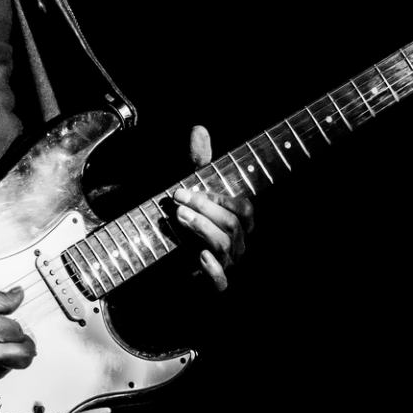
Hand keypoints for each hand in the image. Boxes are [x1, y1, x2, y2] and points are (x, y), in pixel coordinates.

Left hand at [171, 125, 255, 292]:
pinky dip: (212, 270)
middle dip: (204, 209)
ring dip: (201, 228)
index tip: (188, 188)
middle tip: (176, 200)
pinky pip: (222, 282)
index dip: (219, 198)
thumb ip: (198, 162)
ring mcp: (228, 264)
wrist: (168, 262)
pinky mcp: (214, 283)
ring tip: (178, 216)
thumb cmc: (188, 221)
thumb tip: (199, 129)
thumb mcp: (192, 190)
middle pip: (233, 225)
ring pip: (225, 245)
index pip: (243, 209)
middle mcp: (238, 242)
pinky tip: (199, 257)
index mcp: (239, 222)